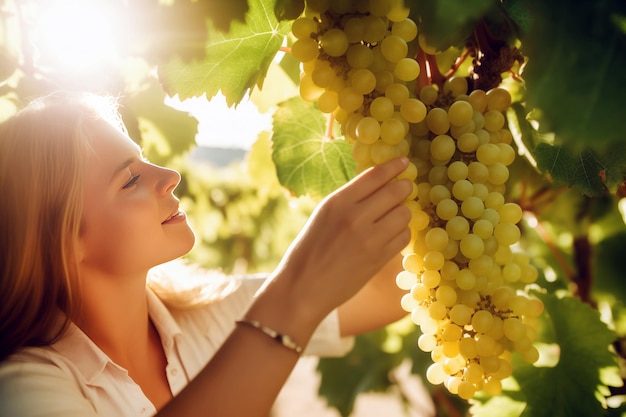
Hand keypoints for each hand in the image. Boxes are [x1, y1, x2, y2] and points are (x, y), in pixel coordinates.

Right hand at [270, 156, 412, 322]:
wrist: (304, 287)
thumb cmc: (311, 249)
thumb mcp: (324, 215)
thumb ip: (350, 199)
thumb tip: (381, 182)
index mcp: (338, 202)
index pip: (375, 176)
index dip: (394, 166)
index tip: (404, 162)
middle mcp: (355, 217)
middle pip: (395, 192)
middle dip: (403, 188)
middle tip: (405, 188)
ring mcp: (370, 239)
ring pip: (404, 214)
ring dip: (403, 212)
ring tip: (393, 216)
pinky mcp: (379, 258)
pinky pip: (404, 237)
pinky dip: (401, 233)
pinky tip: (391, 235)